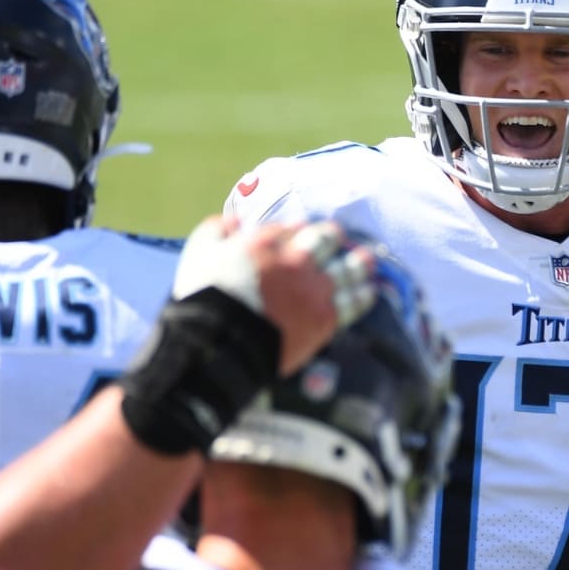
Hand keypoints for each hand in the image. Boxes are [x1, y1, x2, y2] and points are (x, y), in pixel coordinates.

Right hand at [174, 217, 379, 374]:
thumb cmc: (203, 299)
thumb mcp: (199, 253)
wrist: (220, 345)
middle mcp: (296, 262)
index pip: (293, 227)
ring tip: (367, 261)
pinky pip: (353, 304)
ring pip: (347, 270)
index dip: (301, 229)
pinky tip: (369, 292)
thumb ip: (216, 230)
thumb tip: (232, 223)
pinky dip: (363, 296)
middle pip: (325, 242)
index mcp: (265, 243)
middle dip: (332, 238)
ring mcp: (314, 291)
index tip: (306, 230)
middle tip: (339, 238)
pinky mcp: (324, 320)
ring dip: (358, 263)